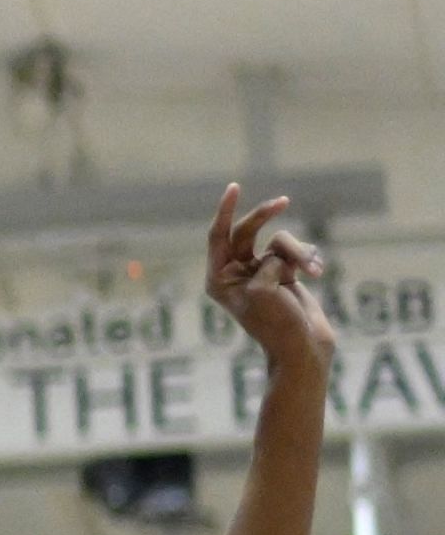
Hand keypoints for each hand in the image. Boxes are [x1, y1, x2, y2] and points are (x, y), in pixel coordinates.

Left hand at [205, 185, 335, 366]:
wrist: (303, 347)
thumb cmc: (276, 323)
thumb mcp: (264, 288)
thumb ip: (268, 261)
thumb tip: (278, 254)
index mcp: (218, 278)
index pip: (217, 235)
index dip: (225, 210)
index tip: (234, 187)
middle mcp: (235, 273)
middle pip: (246, 231)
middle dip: (264, 217)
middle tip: (282, 201)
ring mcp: (260, 272)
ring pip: (278, 242)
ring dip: (297, 251)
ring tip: (312, 269)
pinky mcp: (283, 273)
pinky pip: (295, 251)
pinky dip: (308, 258)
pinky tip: (317, 272)